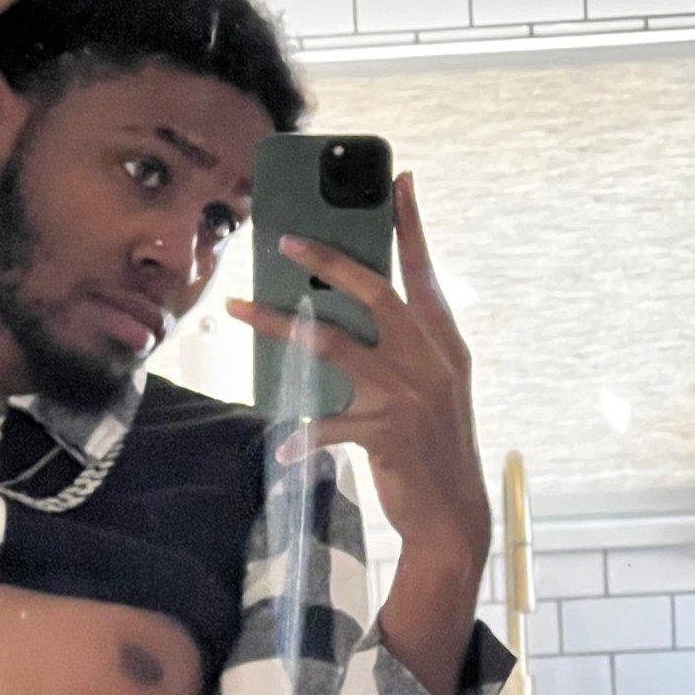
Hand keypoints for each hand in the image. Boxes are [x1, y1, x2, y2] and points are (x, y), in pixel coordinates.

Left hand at [226, 172, 491, 570]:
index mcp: (444, 343)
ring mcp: (407, 394)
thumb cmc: (435, 448)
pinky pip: (328, 425)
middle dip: (327, 260)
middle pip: (373, 292)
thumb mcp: (433, 390)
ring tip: (240, 309)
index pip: (425, 273)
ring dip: (279, 324)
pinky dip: (304, 436)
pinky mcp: (384, 432)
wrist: (453, 515)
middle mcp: (429, 359)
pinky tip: (285, 446)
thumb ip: (403, 350)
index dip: (410, 226)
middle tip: (286, 238)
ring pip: (332, 343)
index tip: (397, 180)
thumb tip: (345, 317)